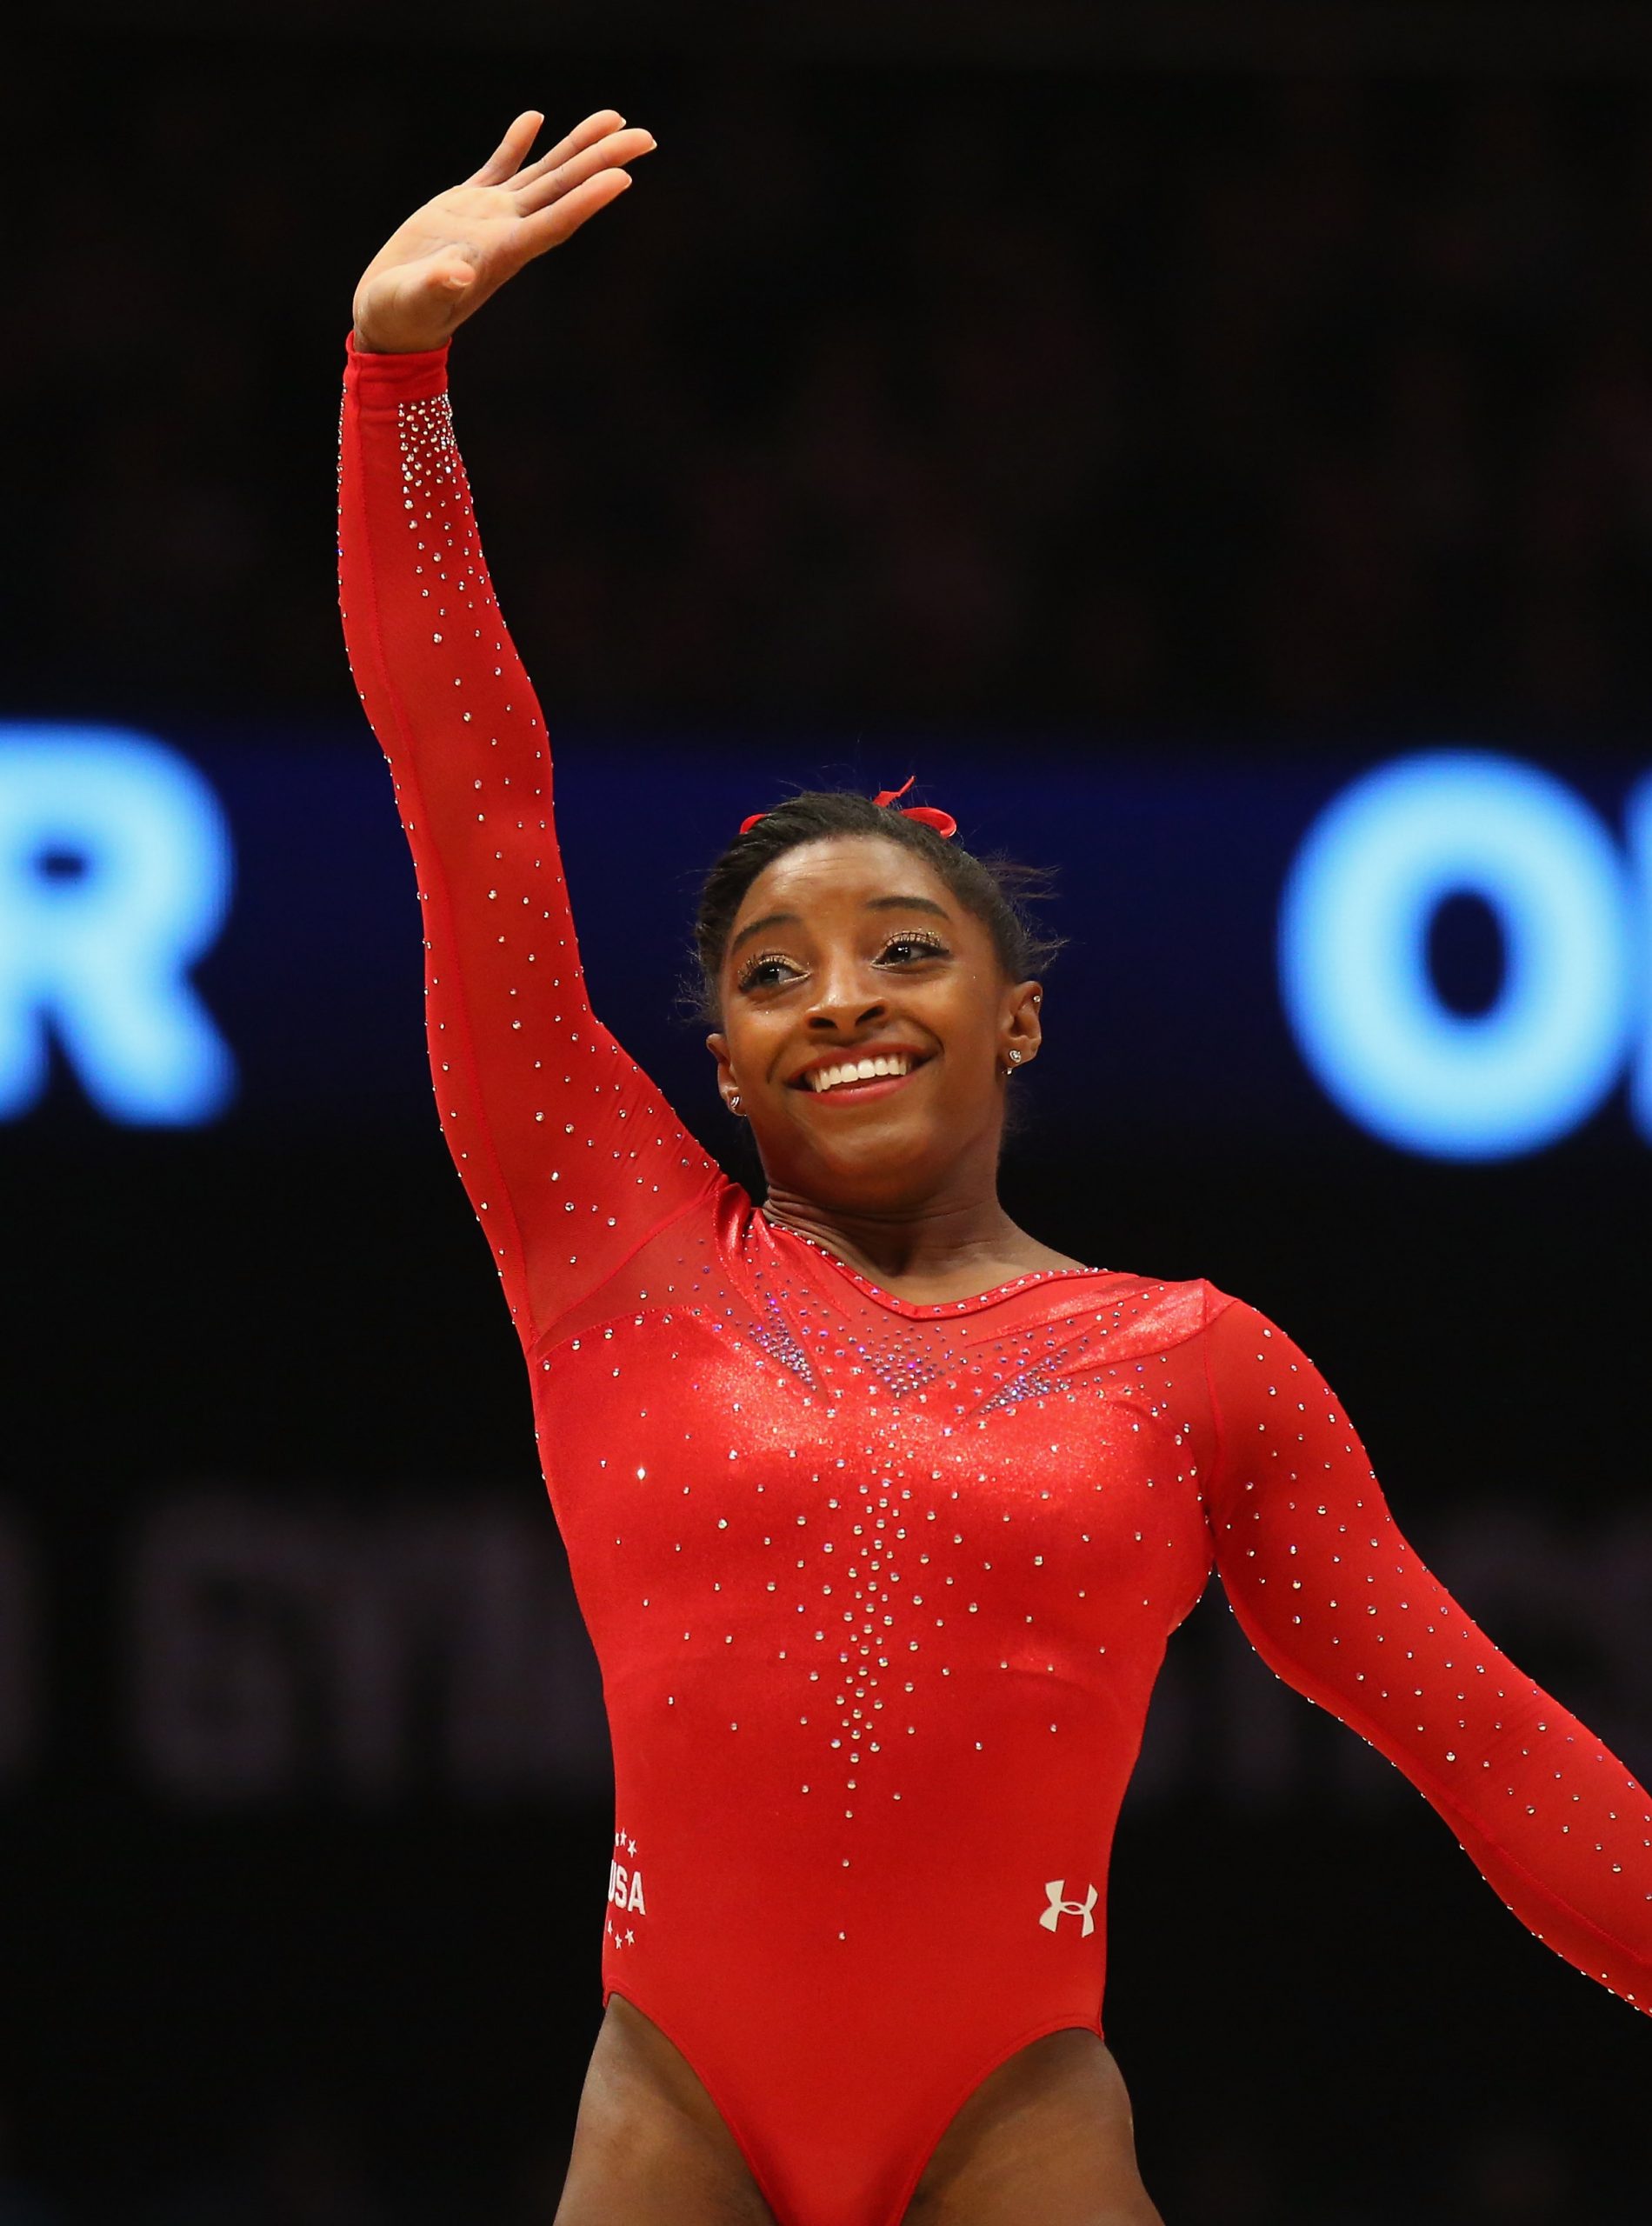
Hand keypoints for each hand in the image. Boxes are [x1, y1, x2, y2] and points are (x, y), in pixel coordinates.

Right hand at [351, 107, 655, 353]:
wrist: (389, 320)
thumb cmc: (403, 316)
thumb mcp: (416, 300)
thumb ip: (439, 285)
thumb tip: (459, 274)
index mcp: (501, 253)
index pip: (555, 221)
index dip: (589, 199)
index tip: (624, 176)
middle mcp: (507, 232)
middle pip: (565, 190)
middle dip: (603, 161)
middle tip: (646, 136)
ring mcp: (489, 217)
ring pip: (544, 174)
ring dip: (579, 147)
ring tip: (615, 117)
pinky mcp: (464, 206)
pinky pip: (499, 167)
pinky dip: (517, 142)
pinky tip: (536, 118)